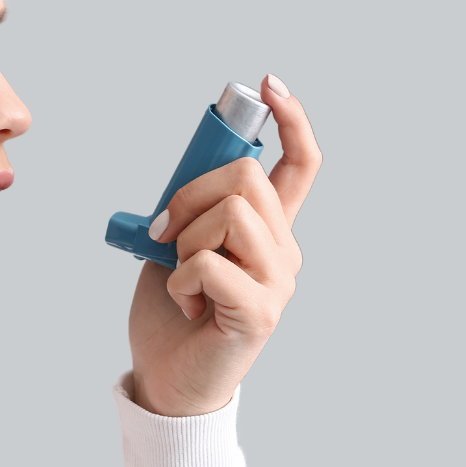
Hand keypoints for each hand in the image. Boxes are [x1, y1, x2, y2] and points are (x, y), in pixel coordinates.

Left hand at [129, 74, 320, 416]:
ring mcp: (277, 283)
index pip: (301, 165)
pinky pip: (210, 263)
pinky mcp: (259, 313)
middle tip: (163, 231)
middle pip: (249, 177)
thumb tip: (197, 165)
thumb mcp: (179, 243)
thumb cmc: (171, 313)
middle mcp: (285, 252)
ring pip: (231, 214)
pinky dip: (180, 278)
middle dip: (192, 193)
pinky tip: (185, 302)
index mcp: (270, 231)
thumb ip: (196, 206)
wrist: (166, 381)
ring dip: (185, 239)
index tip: (270, 84)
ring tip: (179, 274)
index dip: (293, 120)